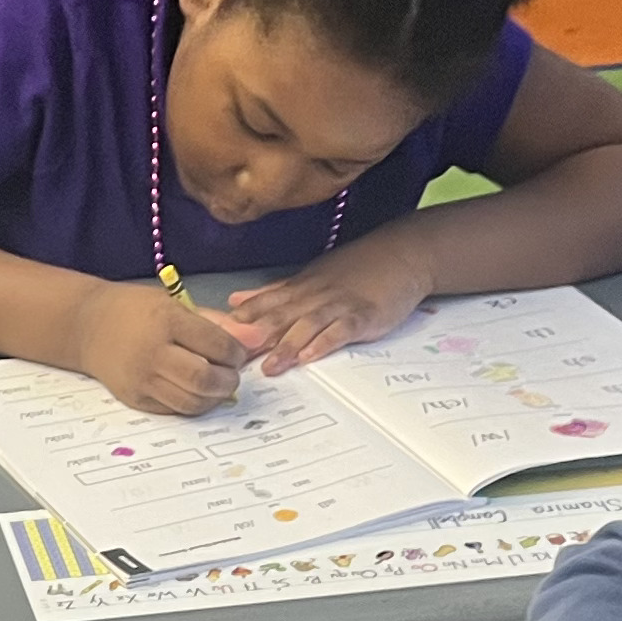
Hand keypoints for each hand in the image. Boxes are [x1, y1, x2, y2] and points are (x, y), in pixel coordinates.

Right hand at [69, 280, 247, 415]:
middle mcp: (153, 353)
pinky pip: (174, 410)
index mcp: (166, 321)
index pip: (216, 345)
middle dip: (228, 380)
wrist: (88, 327)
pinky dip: (192, 403)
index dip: (236, 354)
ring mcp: (142, 380)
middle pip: (204, 379)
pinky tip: (193, 390)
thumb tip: (256, 340)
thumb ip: (216, 324)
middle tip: (230, 374)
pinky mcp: (135, 399)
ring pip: (192, 402)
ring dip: (213, 398)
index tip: (236, 353)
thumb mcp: (175, 304)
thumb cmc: (135, 311)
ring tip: (215, 385)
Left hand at [223, 240, 423, 375]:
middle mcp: (315, 295)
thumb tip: (235, 302)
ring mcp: (340, 304)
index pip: (265, 304)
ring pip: (308, 324)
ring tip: (270, 367)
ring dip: (287, 345)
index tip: (217, 337)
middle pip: (281, 316)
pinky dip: (325, 342)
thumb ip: (273, 293)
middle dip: (256, 337)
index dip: (242, 321)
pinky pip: (341, 329)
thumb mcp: (311, 276)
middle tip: (234, 357)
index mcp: (300, 288)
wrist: (404, 253)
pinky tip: (312, 356)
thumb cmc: (357, 267)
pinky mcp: (364, 315)